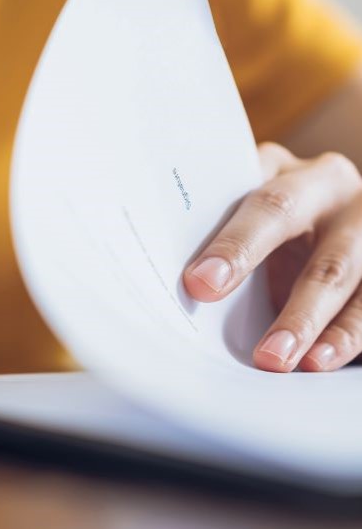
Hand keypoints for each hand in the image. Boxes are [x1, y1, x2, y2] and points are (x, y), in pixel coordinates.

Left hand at [183, 143, 361, 371]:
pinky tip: (320, 361)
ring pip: (335, 269)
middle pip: (282, 214)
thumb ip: (224, 235)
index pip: (240, 189)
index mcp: (280, 167)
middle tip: (214, 301)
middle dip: (244, 257)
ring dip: (303, 319)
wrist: (343, 230)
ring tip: (275, 359)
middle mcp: (326, 185)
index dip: (221, 233)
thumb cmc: (276, 231)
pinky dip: (344, 338)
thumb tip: (184, 286)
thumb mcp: (255, 220)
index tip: (197, 282)